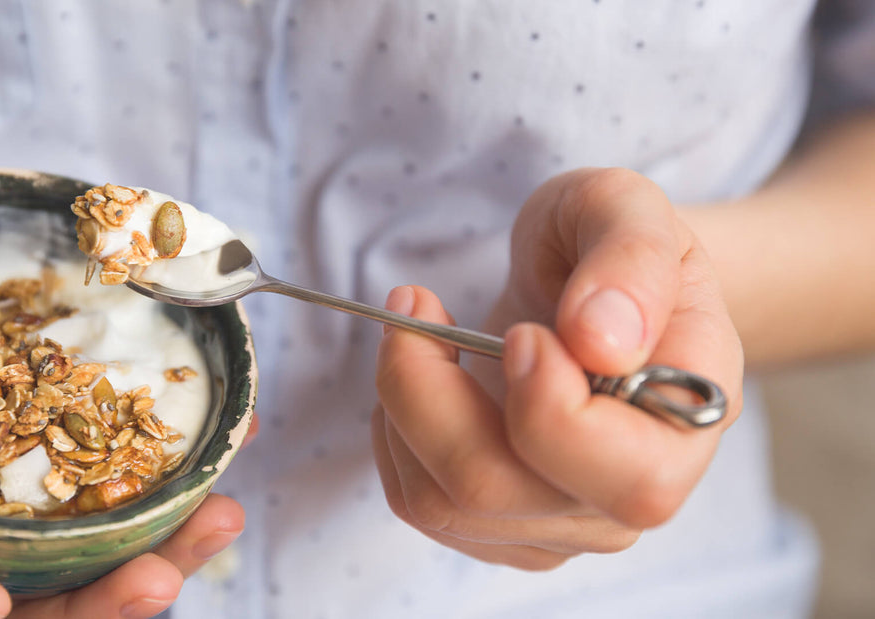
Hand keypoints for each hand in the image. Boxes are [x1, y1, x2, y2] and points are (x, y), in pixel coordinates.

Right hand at [0, 245, 248, 618]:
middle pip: (10, 610)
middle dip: (87, 609)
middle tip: (151, 582)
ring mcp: (6, 522)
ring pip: (81, 571)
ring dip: (158, 555)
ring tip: (220, 520)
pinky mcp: (68, 486)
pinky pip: (125, 510)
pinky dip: (177, 498)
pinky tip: (227, 465)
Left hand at [372, 168, 741, 568]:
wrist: (589, 281)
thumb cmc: (610, 243)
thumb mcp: (627, 207)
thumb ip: (631, 259)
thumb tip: (603, 342)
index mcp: (688, 420)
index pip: (631, 477)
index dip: (550, 409)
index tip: (518, 331)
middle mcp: (631, 492)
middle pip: (500, 491)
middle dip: (427, 393)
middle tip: (416, 305)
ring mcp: (563, 519)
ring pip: (442, 503)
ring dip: (400, 404)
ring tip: (415, 328)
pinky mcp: (502, 524)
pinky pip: (417, 502)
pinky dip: (393, 432)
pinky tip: (422, 378)